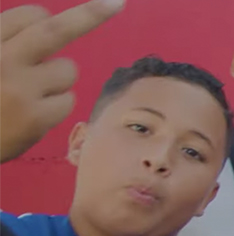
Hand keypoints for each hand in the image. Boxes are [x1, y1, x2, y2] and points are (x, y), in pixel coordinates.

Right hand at [0, 0, 123, 162]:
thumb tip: (42, 22)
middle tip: (114, 3)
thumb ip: (6, 43)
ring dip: (58, 79)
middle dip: (89, 15)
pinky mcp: (34, 118)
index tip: (62, 15)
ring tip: (30, 94)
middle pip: (54, 31)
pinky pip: (67, 101)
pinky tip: (33, 115)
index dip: (44, 19)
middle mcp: (2, 60)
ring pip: (67, 70)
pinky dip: (56, 106)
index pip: (27, 17)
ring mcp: (19, 89)